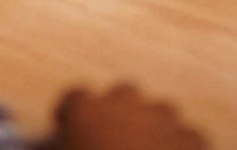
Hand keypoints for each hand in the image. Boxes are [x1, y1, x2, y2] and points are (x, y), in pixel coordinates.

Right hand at [40, 85, 206, 149]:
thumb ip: (56, 148)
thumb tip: (44, 148)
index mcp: (86, 113)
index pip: (74, 97)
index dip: (71, 113)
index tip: (68, 127)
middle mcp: (125, 105)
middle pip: (123, 92)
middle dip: (119, 111)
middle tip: (113, 141)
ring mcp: (162, 119)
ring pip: (161, 109)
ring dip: (153, 126)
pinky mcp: (192, 140)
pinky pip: (189, 136)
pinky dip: (182, 148)